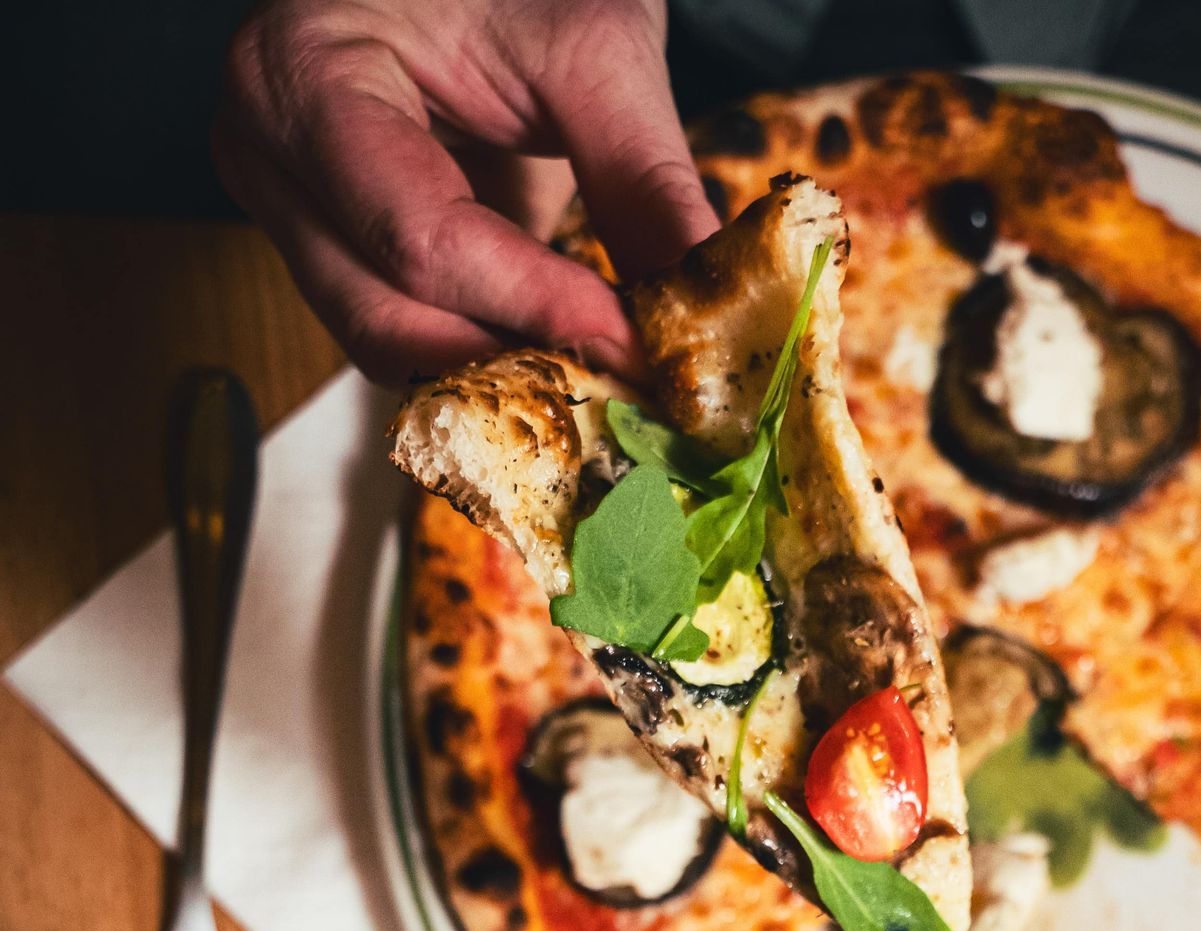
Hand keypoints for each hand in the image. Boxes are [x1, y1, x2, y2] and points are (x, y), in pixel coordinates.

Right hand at [215, 0, 716, 381]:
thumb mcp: (592, 47)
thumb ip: (642, 178)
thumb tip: (703, 308)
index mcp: (304, 74)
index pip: (418, 236)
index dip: (533, 304)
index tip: (633, 342)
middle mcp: (270, 156)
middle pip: (386, 319)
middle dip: (513, 363)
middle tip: (627, 387)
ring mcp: (290, 213)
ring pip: (391, 350)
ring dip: (502, 375)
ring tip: (603, 376)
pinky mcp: (334, 251)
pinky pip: (407, 338)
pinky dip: (489, 357)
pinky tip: (565, 360)